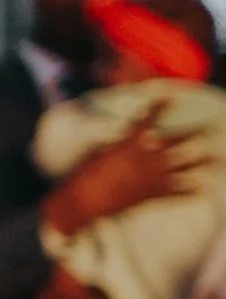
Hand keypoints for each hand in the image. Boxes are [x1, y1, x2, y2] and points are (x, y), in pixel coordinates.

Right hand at [42, 107, 207, 236]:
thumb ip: (118, 143)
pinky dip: (190, 192)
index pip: (150, 120)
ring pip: (186, 169)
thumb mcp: (99, 151)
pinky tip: (201, 190)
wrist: (85, 201)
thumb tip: (126, 138)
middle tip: (208, 130)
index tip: (170, 98)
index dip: (161, 107)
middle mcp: (150, 159)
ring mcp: (154, 178)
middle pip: (179, 144)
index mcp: (133, 144)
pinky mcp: (152, 195)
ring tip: (215, 160)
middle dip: (194, 135)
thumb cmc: (86, 174)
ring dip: (202, 164)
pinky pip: (176, 194)